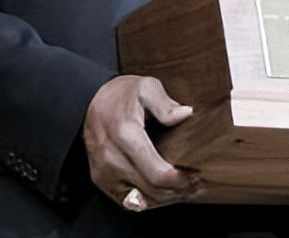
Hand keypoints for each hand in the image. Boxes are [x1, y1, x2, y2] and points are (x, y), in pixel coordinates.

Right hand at [82, 75, 202, 210]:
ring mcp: (103, 171)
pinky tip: (164, 193)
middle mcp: (111, 157)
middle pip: (152, 190)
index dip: (180, 180)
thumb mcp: (146, 87)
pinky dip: (148, 201)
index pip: (157, 172)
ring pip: (141, 200)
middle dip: (178, 191)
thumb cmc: (121, 94)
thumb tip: (186, 114)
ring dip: (166, 198)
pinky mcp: (100, 179)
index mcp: (125, 134)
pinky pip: (127, 202)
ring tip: (186, 189)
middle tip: (197, 183)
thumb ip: (165, 104)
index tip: (196, 175)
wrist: (91, 102)